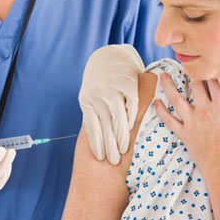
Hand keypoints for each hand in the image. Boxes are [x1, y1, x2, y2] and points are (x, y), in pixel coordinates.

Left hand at [78, 44, 144, 164]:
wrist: (107, 57)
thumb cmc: (99, 84)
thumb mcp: (90, 98)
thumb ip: (93, 115)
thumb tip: (95, 139)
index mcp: (87, 101)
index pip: (92, 127)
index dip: (97, 143)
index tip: (101, 157)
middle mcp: (97, 95)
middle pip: (104, 125)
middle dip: (109, 145)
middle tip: (113, 162)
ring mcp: (112, 88)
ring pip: (117, 116)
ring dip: (120, 135)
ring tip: (123, 151)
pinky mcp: (127, 82)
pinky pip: (130, 103)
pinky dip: (132, 116)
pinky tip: (133, 128)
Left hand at [154, 73, 219, 176]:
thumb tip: (218, 94)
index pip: (213, 82)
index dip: (207, 72)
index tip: (202, 66)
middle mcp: (206, 110)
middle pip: (195, 85)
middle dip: (190, 73)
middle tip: (183, 65)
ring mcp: (193, 122)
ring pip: (177, 99)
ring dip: (168, 86)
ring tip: (163, 76)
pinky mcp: (184, 133)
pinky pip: (169, 120)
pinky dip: (160, 111)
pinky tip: (155, 102)